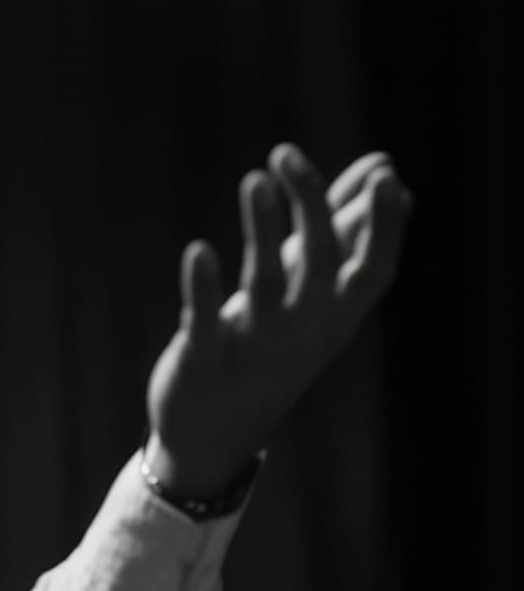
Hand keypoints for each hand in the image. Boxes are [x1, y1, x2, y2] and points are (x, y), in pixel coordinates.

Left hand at [144, 145, 413, 497]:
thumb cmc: (270, 346)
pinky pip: (204, 324)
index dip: (384, 226)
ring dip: (261, 230)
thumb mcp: (312, 295)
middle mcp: (303, 331)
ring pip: (264, 285)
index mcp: (335, 316)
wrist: (215, 437)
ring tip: (255, 179)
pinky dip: (200, 289)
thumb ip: (345, 235)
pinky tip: (199, 251)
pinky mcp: (204, 362)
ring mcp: (254, 347)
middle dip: (312, 207)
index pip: (374, 269)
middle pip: (321, 264)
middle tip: (288, 154)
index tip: (388, 175)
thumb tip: (391, 177)